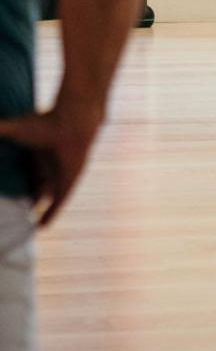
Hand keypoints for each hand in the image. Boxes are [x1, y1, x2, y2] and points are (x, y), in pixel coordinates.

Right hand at [0, 105, 103, 226]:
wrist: (72, 125)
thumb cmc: (43, 124)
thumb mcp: (13, 129)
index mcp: (31, 154)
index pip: (16, 173)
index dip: (8, 183)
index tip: (0, 193)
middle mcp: (43, 166)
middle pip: (27, 187)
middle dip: (17, 198)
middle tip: (3, 213)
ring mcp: (54, 177)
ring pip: (41, 197)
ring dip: (31, 207)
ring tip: (18, 224)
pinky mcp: (65, 187)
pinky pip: (56, 206)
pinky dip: (48, 216)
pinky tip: (39, 226)